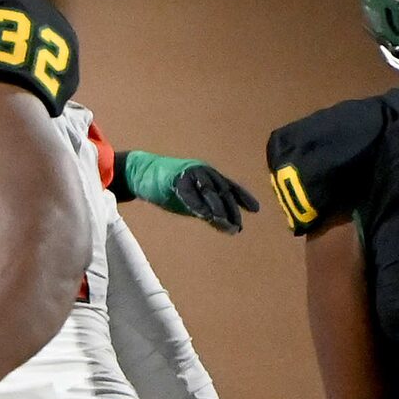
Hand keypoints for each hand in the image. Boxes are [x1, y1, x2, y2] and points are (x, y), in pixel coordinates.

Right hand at [120, 150, 260, 234]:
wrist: (142, 174)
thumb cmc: (169, 188)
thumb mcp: (192, 201)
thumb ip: (208, 210)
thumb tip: (226, 225)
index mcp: (209, 176)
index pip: (230, 187)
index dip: (243, 197)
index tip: (255, 209)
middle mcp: (203, 172)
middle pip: (222, 191)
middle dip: (231, 209)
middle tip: (237, 226)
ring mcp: (190, 173)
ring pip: (209, 192)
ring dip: (218, 209)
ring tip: (226, 224)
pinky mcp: (175, 178)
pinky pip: (189, 194)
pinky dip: (198, 205)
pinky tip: (206, 216)